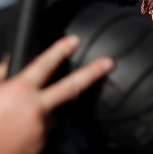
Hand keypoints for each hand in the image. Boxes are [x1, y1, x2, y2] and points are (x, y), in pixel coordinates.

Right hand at [0, 35, 112, 153]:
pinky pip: (42, 129)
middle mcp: (35, 109)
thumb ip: (2, 74)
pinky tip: (17, 131)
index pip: (44, 65)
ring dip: (40, 111)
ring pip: (50, 112)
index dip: (60, 50)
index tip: (74, 40)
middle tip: (109, 63)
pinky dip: (33, 127)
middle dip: (92, 73)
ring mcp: (41, 128)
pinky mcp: (42, 144)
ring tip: (15, 120)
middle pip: (71, 86)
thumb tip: (12, 61)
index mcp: (19, 93)